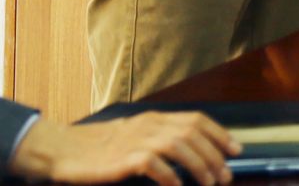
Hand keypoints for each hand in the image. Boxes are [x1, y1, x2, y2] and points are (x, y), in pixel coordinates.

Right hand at [10, 111, 240, 184]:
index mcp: (155, 118)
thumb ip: (160, 138)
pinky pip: (154, 164)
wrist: (62, 149)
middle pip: (193, 134)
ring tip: (208, 184)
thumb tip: (191, 152)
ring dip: (199, 166)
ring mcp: (136, 140)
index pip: (197, 120)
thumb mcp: (134, 135)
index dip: (220, 134)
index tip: (236, 150)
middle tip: (225, 176)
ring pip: (180, 146)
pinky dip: (170, 176)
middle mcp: (150, 125)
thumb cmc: (99, 148)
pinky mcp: (122, 158)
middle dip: (215, 155)